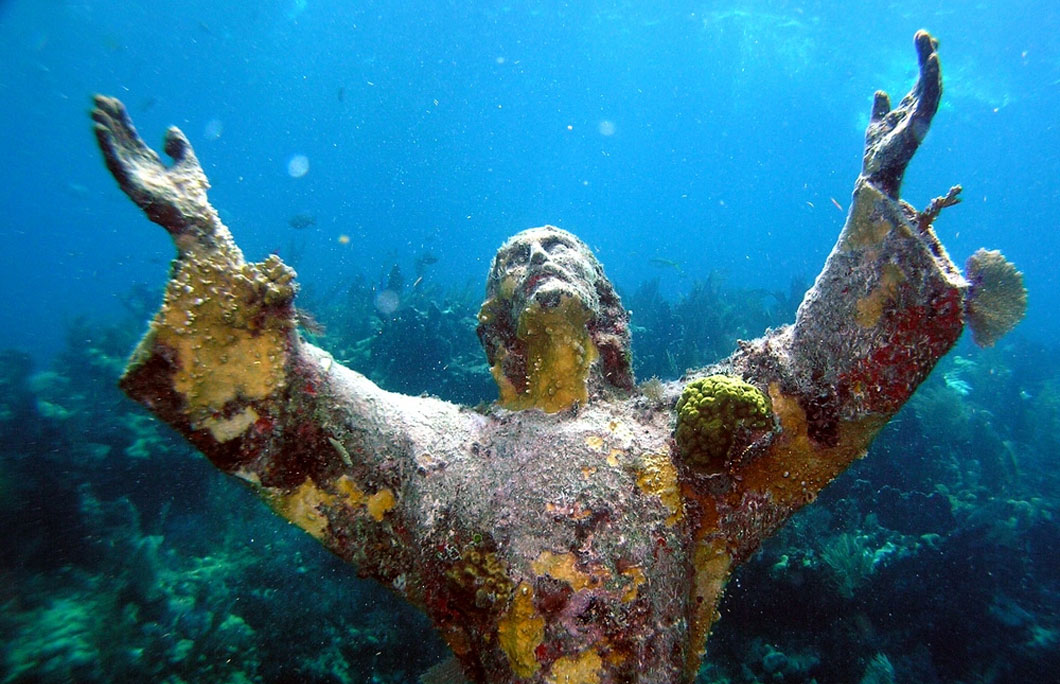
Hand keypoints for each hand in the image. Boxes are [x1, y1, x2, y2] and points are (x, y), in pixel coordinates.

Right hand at [92, 95, 212, 239]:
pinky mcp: (129, 185)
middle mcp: (136, 168)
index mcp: (148, 162)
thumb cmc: (192, 194)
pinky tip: (101, 130)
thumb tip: (170, 129)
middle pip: (119, 140)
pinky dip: (107, 147)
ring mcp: (131, 177)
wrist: (195, 215)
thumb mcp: (188, 161)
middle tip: (97, 99)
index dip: (121, 119)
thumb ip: (179, 146)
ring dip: (104, 131)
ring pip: (113, 150)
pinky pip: (115, 163)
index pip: (130, 136)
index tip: (112, 101)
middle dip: (108, 120)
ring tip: (96, 113)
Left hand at [861, 31, 941, 197]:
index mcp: (911, 110)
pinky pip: (930, 98)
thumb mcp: (876, 124)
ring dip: (931, 64)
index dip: (923, 61)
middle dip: (928, 56)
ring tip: (930, 43)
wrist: (875, 175)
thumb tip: (880, 92)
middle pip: (928, 80)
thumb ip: (881, 108)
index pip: (921, 81)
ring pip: (932, 86)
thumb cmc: (878, 154)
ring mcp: (921, 119)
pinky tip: (930, 62)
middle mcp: (919, 113)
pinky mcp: (919, 125)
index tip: (924, 40)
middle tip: (924, 34)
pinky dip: (931, 80)